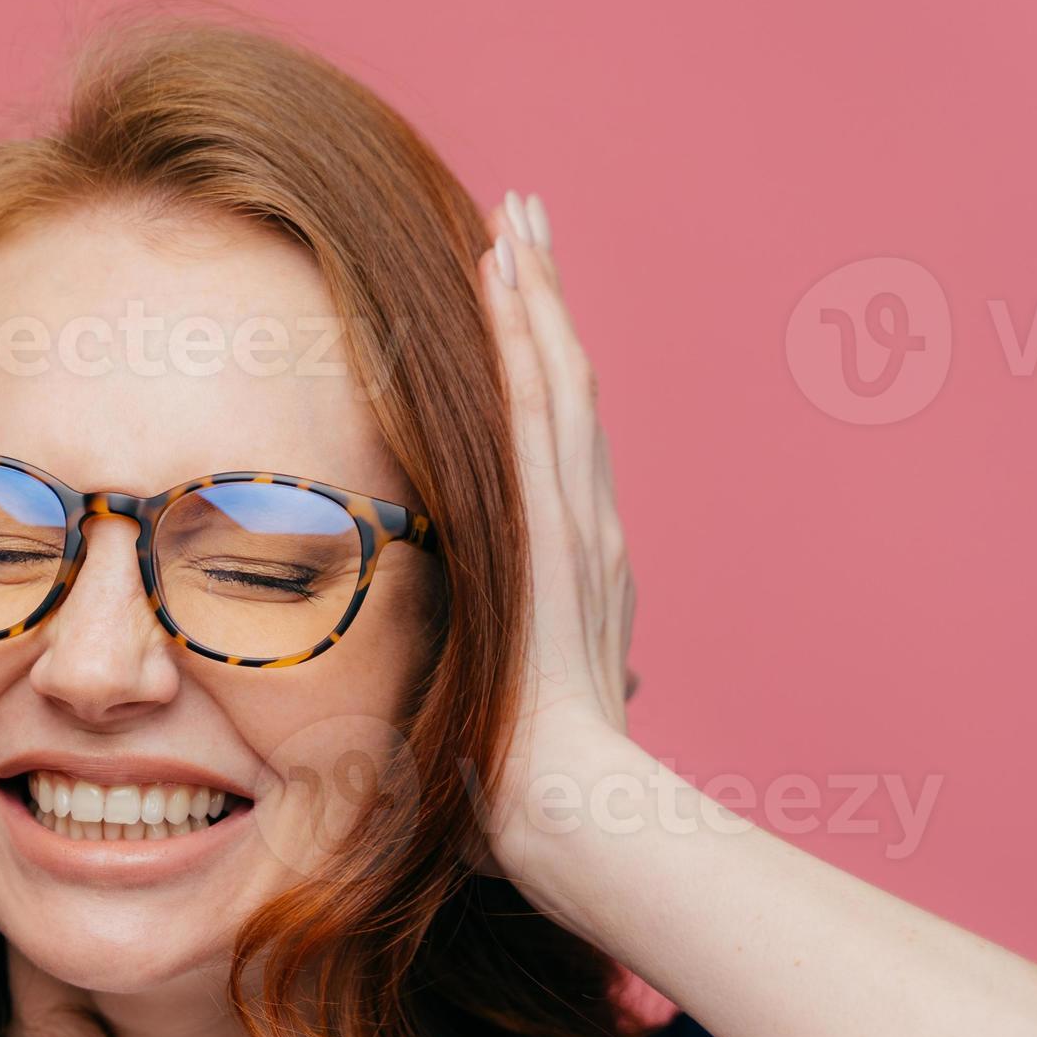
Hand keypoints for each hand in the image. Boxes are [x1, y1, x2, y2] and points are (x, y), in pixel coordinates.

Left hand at [477, 190, 641, 868]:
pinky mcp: (557, 537)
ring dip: (536, 300)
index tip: (513, 295)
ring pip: (556, 385)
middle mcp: (587, 533)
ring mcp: (578, 530)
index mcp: (572, 567)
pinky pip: (537, 422)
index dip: (536, 362)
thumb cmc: (515, 787)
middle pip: (563, 388)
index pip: (552, 440)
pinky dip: (527, 348)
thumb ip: (471, 680)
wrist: (568, 817)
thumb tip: (448, 688)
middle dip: (541, 300)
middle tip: (522, 218)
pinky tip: (509, 285)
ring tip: (518, 220)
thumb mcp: (485, 708)